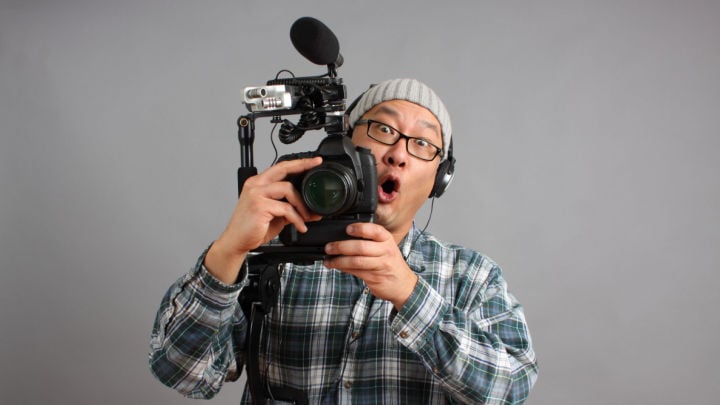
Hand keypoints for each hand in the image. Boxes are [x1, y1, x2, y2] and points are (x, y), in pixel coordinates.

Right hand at [205, 157, 322, 283]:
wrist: (236, 241)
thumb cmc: (253, 228)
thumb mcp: (276, 216)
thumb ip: (291, 209)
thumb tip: (311, 211)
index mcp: (258, 183)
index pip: (280, 167)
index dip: (297, 163)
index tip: (313, 161)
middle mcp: (256, 185)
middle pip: (283, 169)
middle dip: (302, 166)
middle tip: (316, 167)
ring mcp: (256, 194)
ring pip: (287, 189)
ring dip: (301, 204)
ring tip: (306, 217)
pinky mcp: (260, 206)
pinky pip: (286, 209)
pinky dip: (297, 218)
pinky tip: (300, 226)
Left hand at [324, 223, 417, 309]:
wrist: (403, 285)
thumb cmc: (390, 263)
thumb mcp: (385, 248)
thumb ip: (370, 241)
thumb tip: (343, 236)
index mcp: (387, 240)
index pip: (375, 230)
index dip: (360, 229)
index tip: (347, 228)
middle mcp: (386, 251)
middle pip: (361, 247)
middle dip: (341, 247)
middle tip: (329, 247)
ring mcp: (381, 265)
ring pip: (356, 261)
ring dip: (339, 260)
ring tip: (328, 259)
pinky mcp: (375, 278)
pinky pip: (356, 272)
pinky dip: (343, 269)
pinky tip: (335, 266)